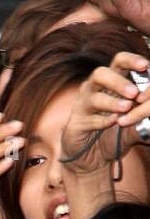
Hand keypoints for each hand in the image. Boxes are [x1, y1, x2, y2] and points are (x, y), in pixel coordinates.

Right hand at [60, 49, 149, 174]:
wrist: (94, 158)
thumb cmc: (115, 135)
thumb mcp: (135, 125)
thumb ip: (144, 116)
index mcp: (111, 83)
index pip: (119, 61)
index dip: (131, 60)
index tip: (146, 65)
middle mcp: (94, 89)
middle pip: (101, 74)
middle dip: (118, 82)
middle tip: (134, 93)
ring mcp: (83, 105)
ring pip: (93, 96)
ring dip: (111, 102)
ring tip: (126, 108)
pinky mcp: (76, 123)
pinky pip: (88, 118)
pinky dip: (102, 120)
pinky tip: (113, 122)